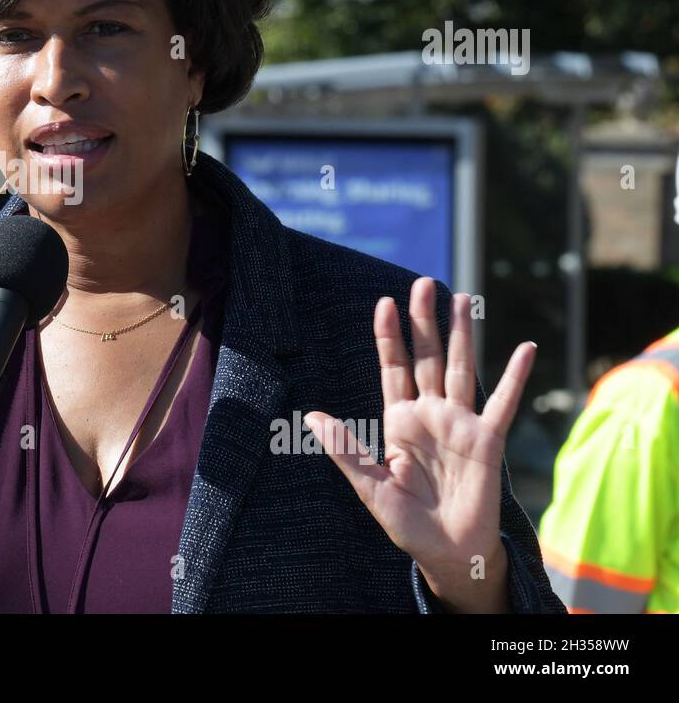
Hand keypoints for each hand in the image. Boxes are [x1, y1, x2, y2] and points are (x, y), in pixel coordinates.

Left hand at [304, 276, 535, 612]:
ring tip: (462, 298)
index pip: (394, 368)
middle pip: (427, 358)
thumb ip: (345, 450)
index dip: (389, 337)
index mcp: (400, 422)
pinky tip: (525, 348)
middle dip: (424, 321)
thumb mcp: (370, 486)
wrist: (448, 553)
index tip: (383, 303)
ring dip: (462, 334)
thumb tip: (312, 416)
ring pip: (460, 369)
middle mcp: (430, 415)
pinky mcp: (488, 441)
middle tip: (422, 283)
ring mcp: (461, 424)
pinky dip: (514, 377)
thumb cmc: (406, 523)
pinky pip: (503, 404)